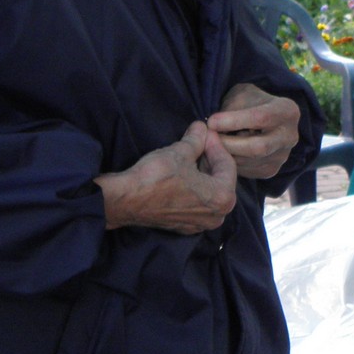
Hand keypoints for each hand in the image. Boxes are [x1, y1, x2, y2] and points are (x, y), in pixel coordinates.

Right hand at [96, 121, 237, 232]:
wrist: (125, 200)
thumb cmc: (157, 176)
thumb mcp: (180, 151)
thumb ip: (196, 139)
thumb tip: (202, 127)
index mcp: (223, 197)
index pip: (227, 164)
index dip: (216, 144)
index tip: (206, 131)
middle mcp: (217, 216)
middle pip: (220, 179)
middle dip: (210, 158)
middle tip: (199, 140)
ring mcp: (200, 224)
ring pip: (208, 192)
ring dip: (201, 172)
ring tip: (189, 154)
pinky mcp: (184, 226)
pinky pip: (196, 203)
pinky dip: (193, 188)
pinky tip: (181, 174)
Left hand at [208, 83, 301, 178]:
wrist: (263, 118)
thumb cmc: (250, 102)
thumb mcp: (242, 94)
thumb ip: (231, 108)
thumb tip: (213, 127)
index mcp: (287, 111)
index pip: (260, 118)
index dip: (234, 120)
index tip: (211, 121)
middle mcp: (289, 136)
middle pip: (257, 147)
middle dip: (228, 143)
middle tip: (206, 138)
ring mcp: (282, 156)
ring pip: (249, 162)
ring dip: (224, 155)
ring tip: (208, 145)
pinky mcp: (270, 170)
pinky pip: (246, 171)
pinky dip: (228, 164)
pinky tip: (217, 153)